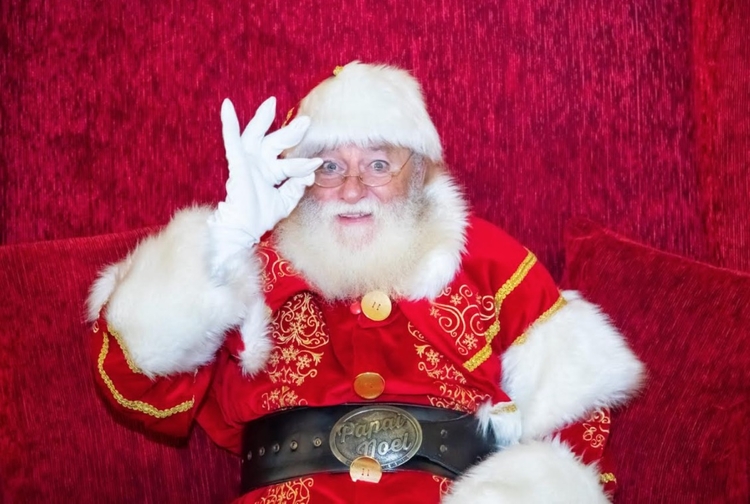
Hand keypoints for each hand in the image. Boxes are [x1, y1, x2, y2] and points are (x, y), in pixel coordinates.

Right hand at [207, 97, 320, 275]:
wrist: (243, 229)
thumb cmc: (260, 216)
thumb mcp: (285, 201)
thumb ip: (297, 187)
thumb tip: (310, 174)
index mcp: (270, 172)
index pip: (290, 163)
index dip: (303, 163)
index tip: (317, 161)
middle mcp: (259, 163)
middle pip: (276, 142)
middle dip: (291, 132)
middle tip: (306, 121)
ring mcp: (247, 162)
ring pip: (256, 135)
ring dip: (263, 119)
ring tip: (271, 103)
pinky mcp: (238, 163)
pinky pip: (232, 140)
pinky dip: (229, 123)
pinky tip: (227, 106)